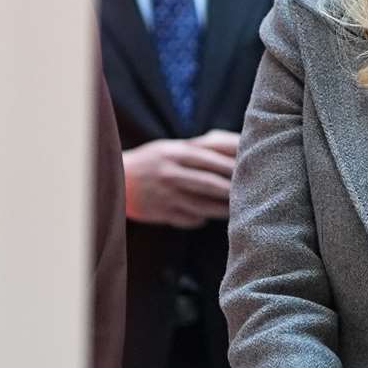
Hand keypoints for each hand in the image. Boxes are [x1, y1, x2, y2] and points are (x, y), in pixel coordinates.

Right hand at [122, 131, 238, 227]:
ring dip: (222, 210)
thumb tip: (236, 146)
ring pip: (203, 206)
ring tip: (236, 209)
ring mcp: (166, 196)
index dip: (232, 167)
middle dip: (232, 190)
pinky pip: (190, 220)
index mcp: (175, 154)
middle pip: (210, 184)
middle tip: (251, 194)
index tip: (248, 172)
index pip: (211, 160)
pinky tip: (208, 217)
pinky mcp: (162, 214)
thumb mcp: (173, 147)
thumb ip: (201, 148)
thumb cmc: (153, 160)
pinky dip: (202, 219)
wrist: (117, 178)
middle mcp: (171, 174)